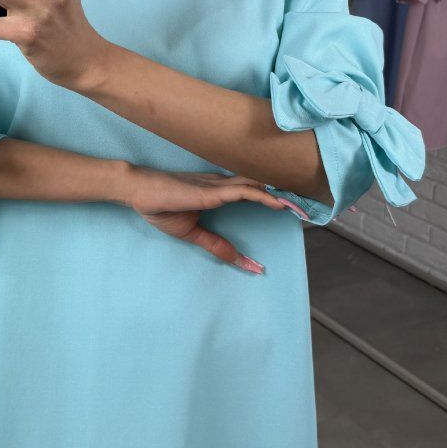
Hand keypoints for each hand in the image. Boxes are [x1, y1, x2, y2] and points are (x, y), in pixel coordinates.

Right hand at [120, 165, 295, 272]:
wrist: (138, 192)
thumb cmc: (160, 207)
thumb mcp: (192, 233)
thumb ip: (216, 245)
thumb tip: (239, 261)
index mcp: (219, 193)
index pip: (254, 193)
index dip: (273, 199)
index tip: (293, 212)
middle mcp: (224, 186)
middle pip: (262, 187)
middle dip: (286, 195)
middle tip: (308, 205)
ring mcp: (219, 187)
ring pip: (259, 186)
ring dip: (281, 195)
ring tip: (302, 204)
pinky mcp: (213, 191)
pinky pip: (244, 190)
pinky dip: (263, 195)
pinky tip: (278, 201)